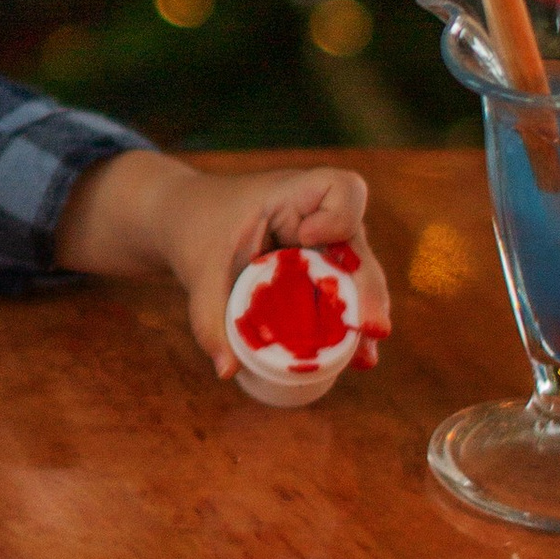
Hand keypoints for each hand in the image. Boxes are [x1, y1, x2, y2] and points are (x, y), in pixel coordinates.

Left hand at [56, 148, 389, 379]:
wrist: (188, 223)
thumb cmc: (197, 232)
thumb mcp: (199, 271)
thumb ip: (209, 317)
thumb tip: (227, 371)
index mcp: (291, 195)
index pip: (341, 187)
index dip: (338, 214)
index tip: (307, 238)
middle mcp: (319, 217)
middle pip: (358, 245)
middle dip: (368, 289)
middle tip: (371, 330)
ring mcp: (324, 245)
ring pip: (357, 275)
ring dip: (364, 313)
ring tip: (364, 358)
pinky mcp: (320, 270)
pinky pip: (341, 294)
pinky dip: (348, 324)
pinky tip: (357, 361)